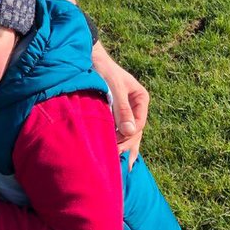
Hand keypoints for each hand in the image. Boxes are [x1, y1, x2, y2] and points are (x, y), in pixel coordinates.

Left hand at [92, 42, 147, 168]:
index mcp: (141, 99)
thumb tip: (130, 132)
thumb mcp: (115, 88)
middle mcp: (136, 107)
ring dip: (124, 148)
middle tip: (116, 159)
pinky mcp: (114, 116)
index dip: (129, 136)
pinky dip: (117, 143)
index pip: (138, 124)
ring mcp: (125, 112)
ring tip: (122, 169)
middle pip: (135, 132)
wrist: (89, 60)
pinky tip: (117, 159)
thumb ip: (122, 109)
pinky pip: (119, 132)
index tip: (116, 143)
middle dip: (127, 145)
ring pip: (128, 135)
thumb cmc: (103, 71)